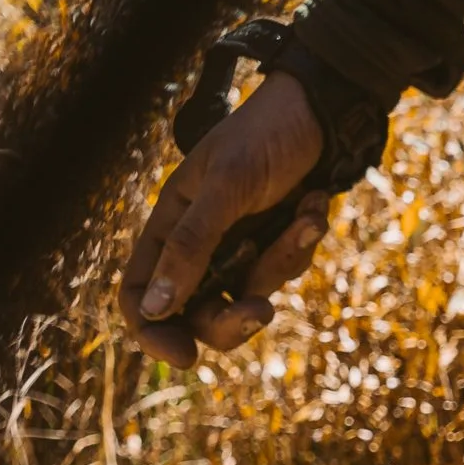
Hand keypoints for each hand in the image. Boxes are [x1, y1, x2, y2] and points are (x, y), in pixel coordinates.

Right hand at [118, 69, 327, 370]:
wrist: (323, 108)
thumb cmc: (265, 135)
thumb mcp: (227, 186)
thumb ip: (192, 244)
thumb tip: (156, 308)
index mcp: (170, 224)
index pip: (140, 293)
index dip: (152, 330)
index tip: (185, 355)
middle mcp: (199, 241)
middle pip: (198, 313)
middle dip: (232, 318)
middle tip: (262, 312)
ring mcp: (239, 244)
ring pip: (250, 294)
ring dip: (282, 261)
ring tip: (307, 217)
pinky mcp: (275, 241)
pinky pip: (286, 269)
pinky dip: (304, 239)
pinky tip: (314, 205)